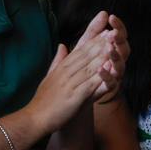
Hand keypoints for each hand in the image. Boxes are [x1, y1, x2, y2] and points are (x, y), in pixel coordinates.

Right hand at [24, 13, 114, 134]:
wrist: (34, 118)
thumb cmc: (43, 100)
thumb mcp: (50, 76)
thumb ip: (58, 60)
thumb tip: (62, 46)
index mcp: (62, 67)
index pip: (81, 50)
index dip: (95, 40)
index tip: (106, 31)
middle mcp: (66, 72)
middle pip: (87, 55)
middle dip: (102, 43)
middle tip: (115, 33)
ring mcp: (70, 84)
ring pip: (90, 66)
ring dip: (104, 56)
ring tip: (116, 47)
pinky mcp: (74, 96)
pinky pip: (89, 84)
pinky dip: (100, 76)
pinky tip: (109, 70)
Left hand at [93, 15, 129, 101]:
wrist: (79, 90)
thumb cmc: (85, 64)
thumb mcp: (87, 45)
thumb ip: (95, 30)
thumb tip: (103, 13)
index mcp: (113, 49)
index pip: (120, 35)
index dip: (118, 26)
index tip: (111, 17)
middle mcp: (117, 62)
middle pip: (124, 49)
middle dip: (119, 40)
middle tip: (113, 33)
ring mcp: (114, 75)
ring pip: (120, 65)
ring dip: (115, 56)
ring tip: (109, 48)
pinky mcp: (108, 88)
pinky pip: (111, 83)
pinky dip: (107, 76)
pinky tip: (100, 69)